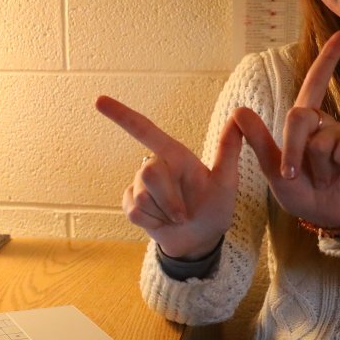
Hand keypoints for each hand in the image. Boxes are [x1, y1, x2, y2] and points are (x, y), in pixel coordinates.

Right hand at [95, 96, 242, 258]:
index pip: (146, 131)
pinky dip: (152, 223)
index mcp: (175, 155)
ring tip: (177, 218)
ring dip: (164, 214)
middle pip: (148, 173)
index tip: (99, 101)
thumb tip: (240, 113)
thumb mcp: (227, 181)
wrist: (201, 239)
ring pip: (142, 197)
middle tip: (185, 214)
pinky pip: (134, 212)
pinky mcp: (131, 205)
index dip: (122, 115)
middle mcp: (156, 166)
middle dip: (169, 199)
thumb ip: (229, 149)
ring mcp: (140, 186)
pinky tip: (162, 222)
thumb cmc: (215, 206)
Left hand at [234, 31, 339, 227]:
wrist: (326, 216)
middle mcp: (325, 122)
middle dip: (291, 149)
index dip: (328, 59)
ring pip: (319, 139)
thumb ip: (258, 141)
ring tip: (322, 177)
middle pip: (300, 116)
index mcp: (304, 122)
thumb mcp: (272, 170)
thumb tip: (238, 111)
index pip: (315, 83)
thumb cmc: (301, 191)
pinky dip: (333, 166)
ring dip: (313, 165)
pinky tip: (339, 174)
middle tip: (292, 175)